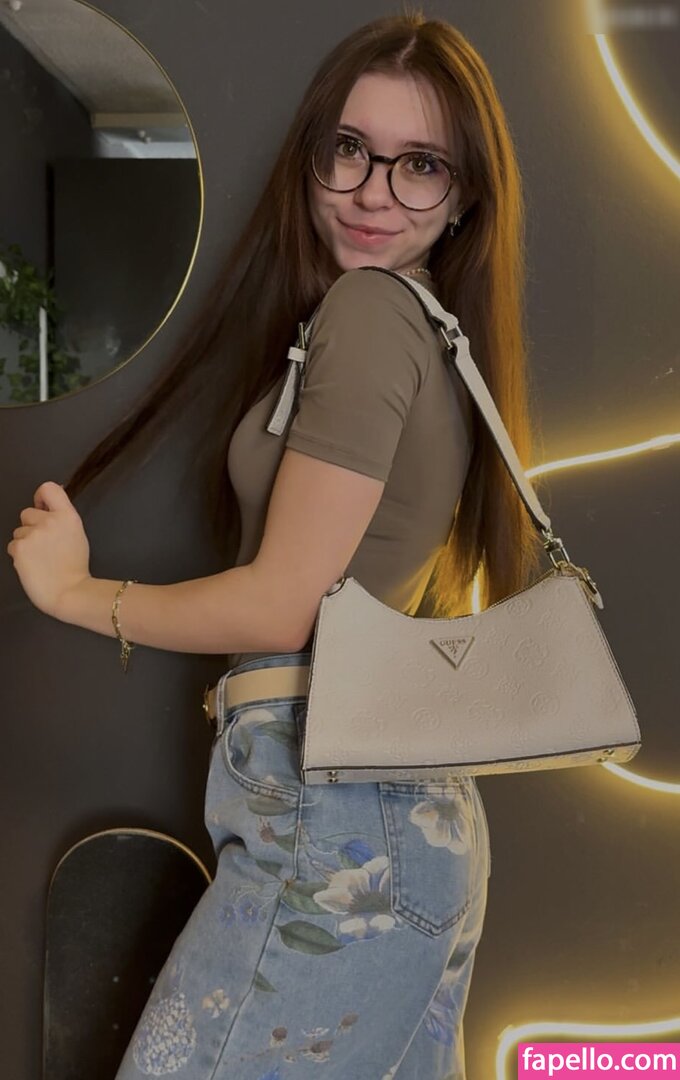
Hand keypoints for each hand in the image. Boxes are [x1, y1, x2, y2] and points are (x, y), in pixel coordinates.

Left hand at [7, 481, 90, 618]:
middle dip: (32, 526)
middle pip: (27, 513)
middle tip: (44, 545)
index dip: (41, 497)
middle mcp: (49, 521)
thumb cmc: (75, 568)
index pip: (49, 488)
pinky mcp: (19, 548)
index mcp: (67, 516)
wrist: (69, 592)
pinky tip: (33, 565)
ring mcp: (33, 534)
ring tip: (40, 558)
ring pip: (19, 531)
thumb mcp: (77, 535)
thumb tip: (46, 510)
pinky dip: (19, 555)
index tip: (42, 508)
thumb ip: (62, 519)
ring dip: (25, 542)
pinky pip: (12, 545)